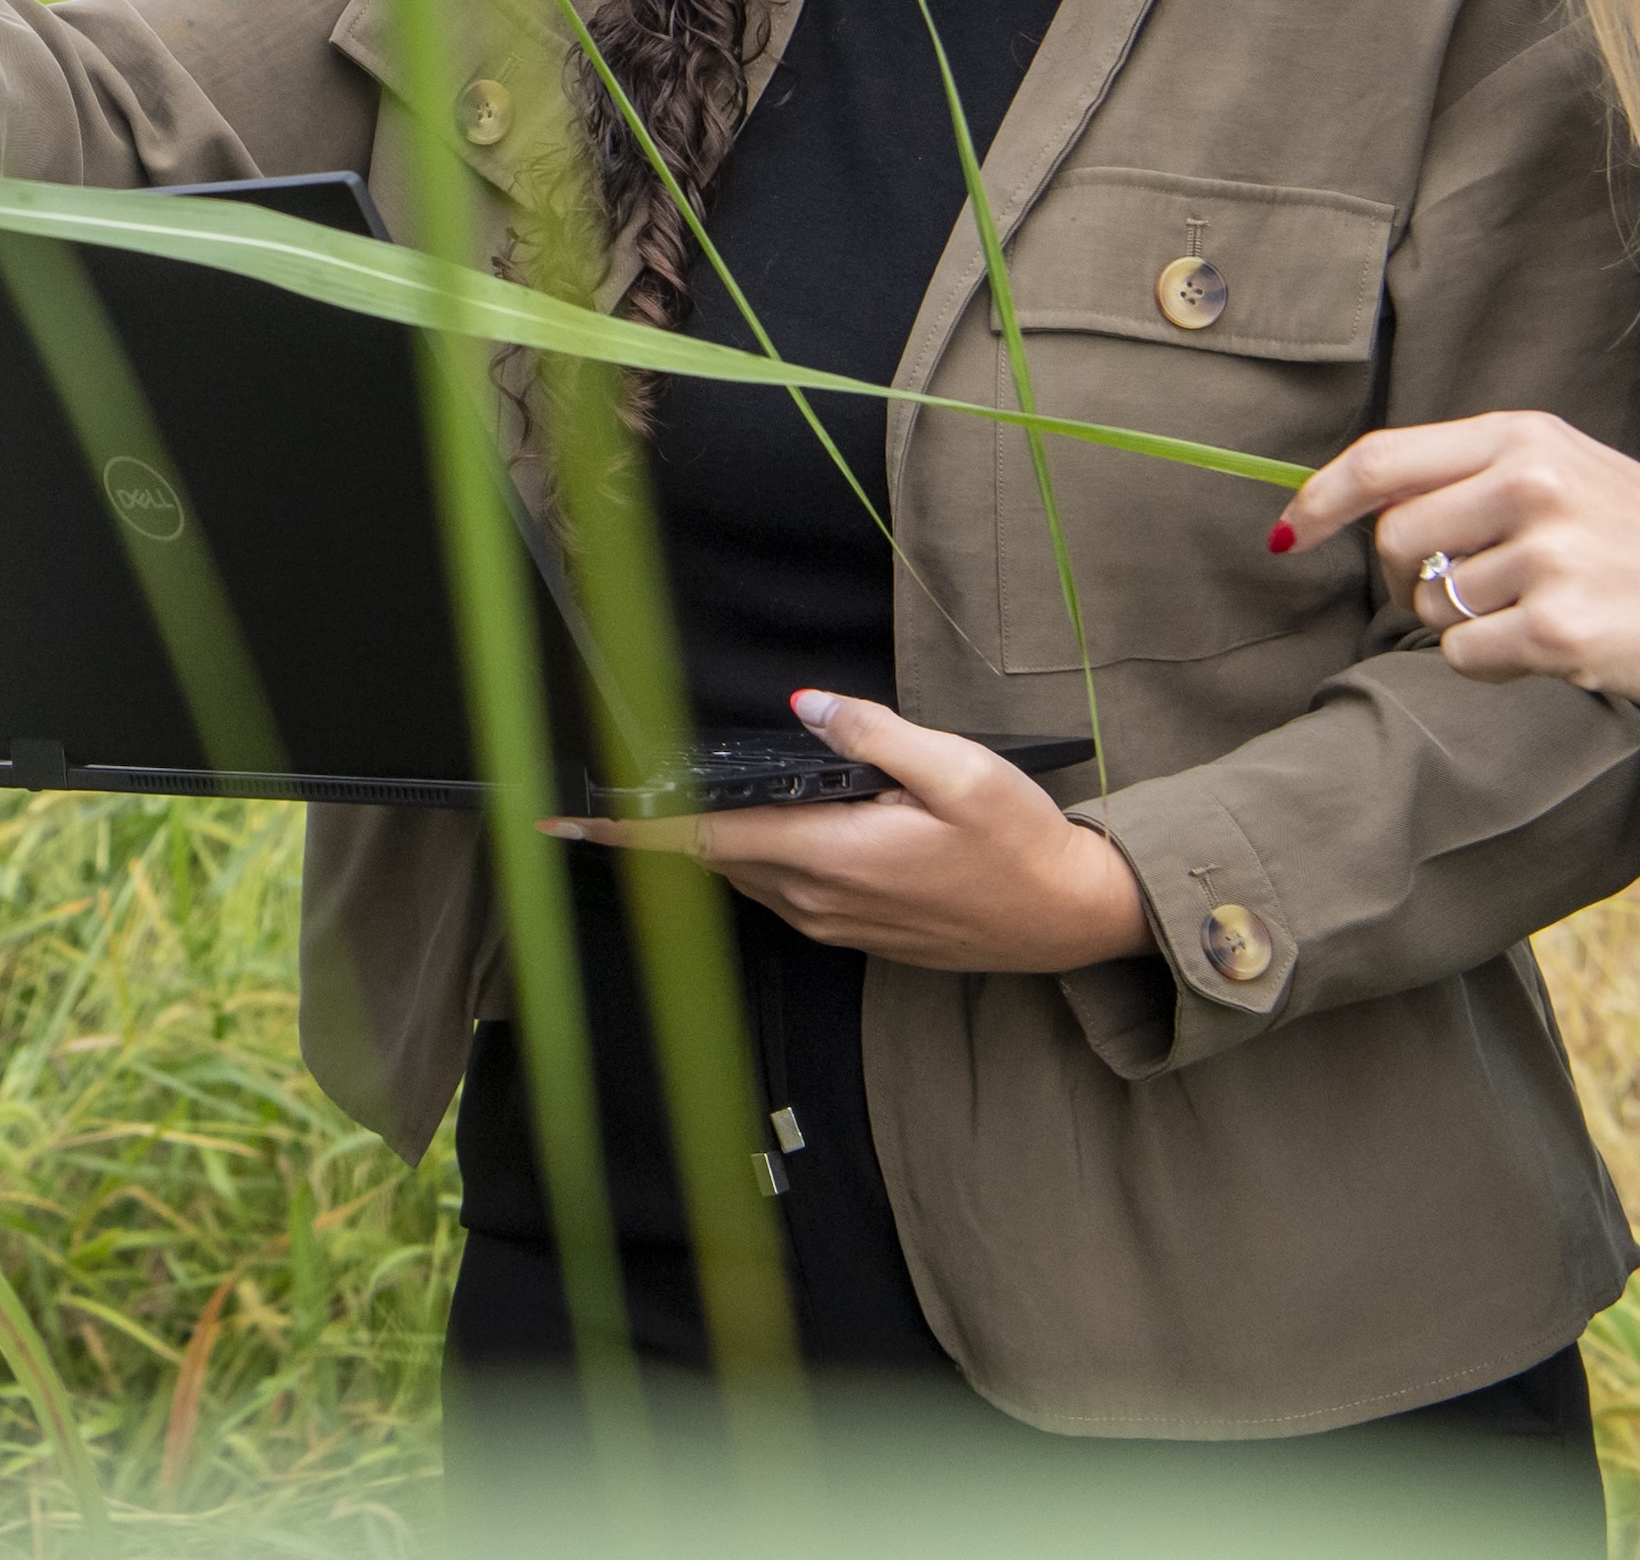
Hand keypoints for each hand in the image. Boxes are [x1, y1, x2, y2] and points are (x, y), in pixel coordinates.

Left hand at [553, 693, 1153, 974]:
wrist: (1070, 919)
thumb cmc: (1020, 841)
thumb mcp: (959, 770)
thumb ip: (876, 735)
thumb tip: (807, 706)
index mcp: (830, 853)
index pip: (704, 836)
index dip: (631, 829)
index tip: (568, 821)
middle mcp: (817, 898)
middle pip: (709, 857)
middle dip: (656, 826)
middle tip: (606, 786)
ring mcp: (833, 922)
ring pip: (741, 877)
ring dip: (704, 843)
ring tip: (668, 798)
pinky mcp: (853, 933)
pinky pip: (777, 893)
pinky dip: (749, 860)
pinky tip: (759, 827)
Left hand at [1275, 409, 1639, 717]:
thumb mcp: (1575, 474)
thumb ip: (1478, 478)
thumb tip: (1364, 507)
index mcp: (1527, 437)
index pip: (1381, 459)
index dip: (1321, 499)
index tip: (1290, 532)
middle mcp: (1530, 484)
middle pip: (1392, 539)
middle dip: (1406, 578)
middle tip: (1472, 590)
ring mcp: (1545, 556)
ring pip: (1429, 605)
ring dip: (1467, 622)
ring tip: (1547, 610)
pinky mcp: (1559, 629)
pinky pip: (1465, 657)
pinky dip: (1493, 665)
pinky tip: (1557, 648)